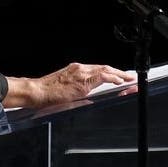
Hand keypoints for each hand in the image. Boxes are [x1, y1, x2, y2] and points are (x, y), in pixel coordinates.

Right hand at [3, 63, 136, 108]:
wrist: (37, 91)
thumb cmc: (47, 93)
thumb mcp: (65, 88)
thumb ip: (78, 89)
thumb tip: (89, 98)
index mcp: (75, 70)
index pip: (98, 69)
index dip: (111, 73)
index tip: (120, 76)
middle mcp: (79, 69)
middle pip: (104, 68)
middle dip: (119, 73)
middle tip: (130, 76)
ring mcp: (81, 74)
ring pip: (105, 70)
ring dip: (119, 75)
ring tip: (129, 79)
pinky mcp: (82, 82)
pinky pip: (101, 77)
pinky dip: (112, 78)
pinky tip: (120, 82)